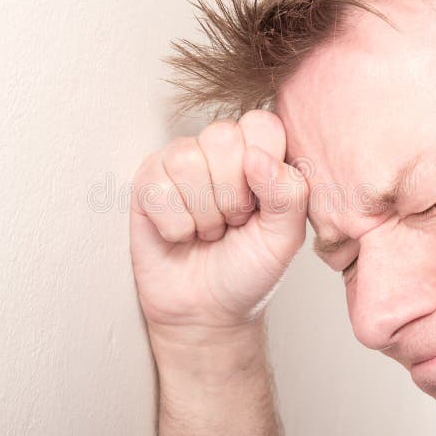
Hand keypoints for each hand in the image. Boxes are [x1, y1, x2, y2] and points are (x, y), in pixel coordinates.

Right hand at [129, 110, 308, 342]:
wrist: (207, 310)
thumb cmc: (248, 270)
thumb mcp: (285, 238)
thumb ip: (289, 193)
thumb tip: (256, 156)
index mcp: (258, 153)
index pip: (262, 124)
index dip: (263, 167)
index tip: (262, 206)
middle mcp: (217, 150)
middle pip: (222, 137)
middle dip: (231, 195)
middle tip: (233, 222)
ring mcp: (178, 163)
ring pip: (186, 160)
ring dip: (202, 213)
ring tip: (208, 230)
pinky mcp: (146, 183)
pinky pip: (157, 188)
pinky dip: (175, 225)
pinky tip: (181, 235)